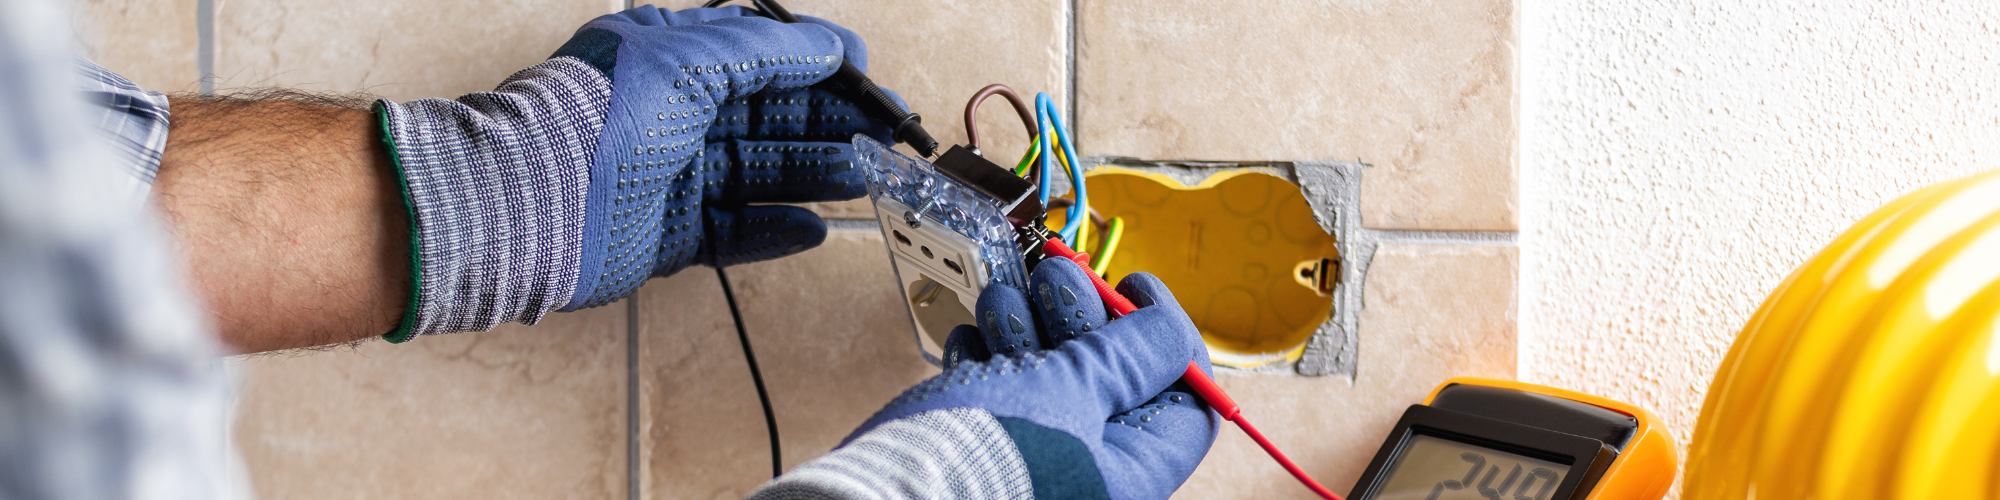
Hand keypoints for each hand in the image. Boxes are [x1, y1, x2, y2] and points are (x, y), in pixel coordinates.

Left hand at [551, 5, 902, 306]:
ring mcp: (670, 176)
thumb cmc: (591, 120)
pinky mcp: (668, 234)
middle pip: (766, 116)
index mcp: (669, 59)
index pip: (757, 53)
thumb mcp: (686, 60)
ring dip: (811, 173)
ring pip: (758, 172)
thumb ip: (763, 50)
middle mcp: (670, 114)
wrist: (528, 203)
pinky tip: (812, 227)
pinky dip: (774, 230)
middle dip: (826, 123)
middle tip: (880, 133)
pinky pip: (735, 231)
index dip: (814, 62)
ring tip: (860, 177)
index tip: (863, 73)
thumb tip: (826, 45)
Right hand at [793, 259, 1218, 499]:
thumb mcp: (1073, 392)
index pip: (1185, 406)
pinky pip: (1001, 391)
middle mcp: (1086, 471)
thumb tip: (1169, 328)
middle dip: (1082, 318)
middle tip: (1057, 281)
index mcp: (1130, 475)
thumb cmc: (985, 461)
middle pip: (1111, 380)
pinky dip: (988, 356)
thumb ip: (1128, 357)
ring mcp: (1032, 457)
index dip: (1168, 341)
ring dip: (1027, 324)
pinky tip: (972, 344)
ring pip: (1048, 375)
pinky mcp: (982, 446)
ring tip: (1005, 303)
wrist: (881, 495)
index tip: (1136, 288)